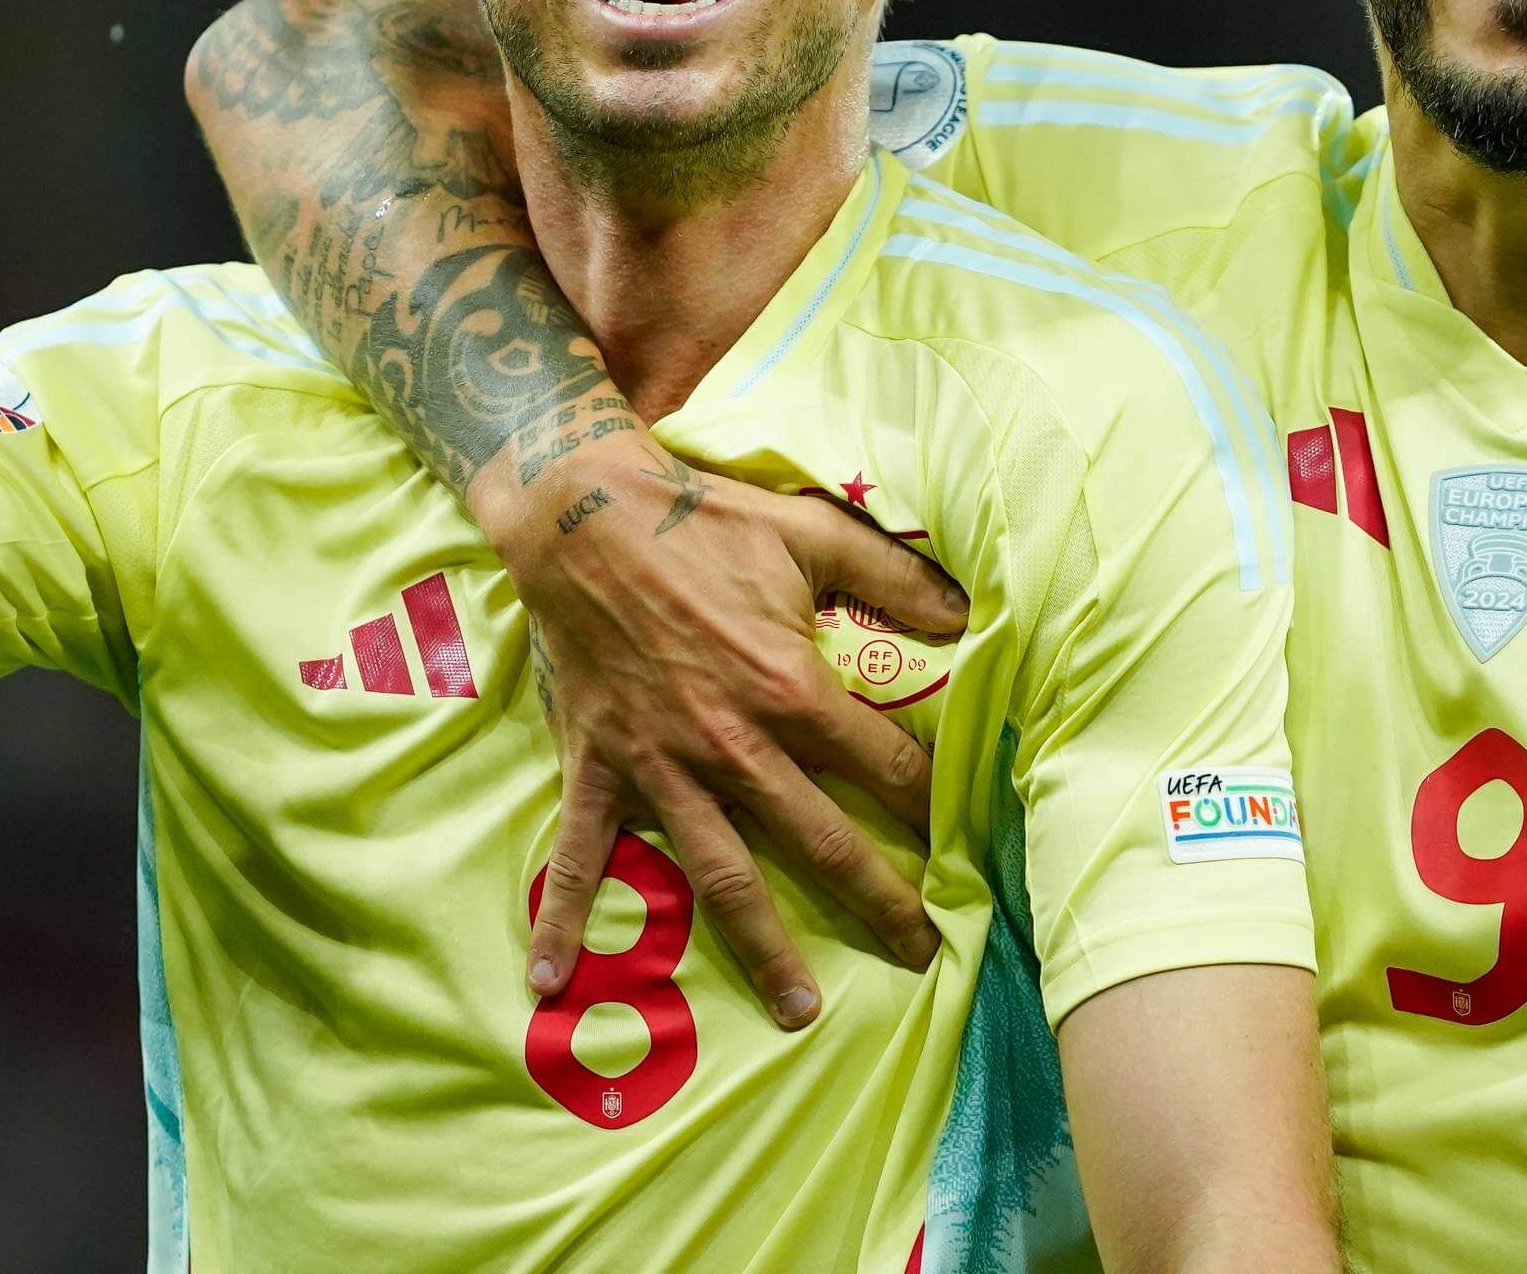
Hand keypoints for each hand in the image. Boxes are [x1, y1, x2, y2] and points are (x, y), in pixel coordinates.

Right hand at [494, 443, 969, 1027]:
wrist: (584, 515)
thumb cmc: (703, 521)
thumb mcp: (812, 532)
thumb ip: (895, 574)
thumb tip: (973, 608)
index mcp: (791, 690)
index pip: (884, 764)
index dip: (931, 800)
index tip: (966, 836)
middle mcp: (734, 745)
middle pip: (821, 841)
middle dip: (878, 901)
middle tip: (921, 954)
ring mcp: (663, 766)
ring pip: (722, 875)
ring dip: (762, 947)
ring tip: (801, 1011)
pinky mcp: (600, 767)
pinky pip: (581, 856)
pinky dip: (566, 921)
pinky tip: (553, 985)